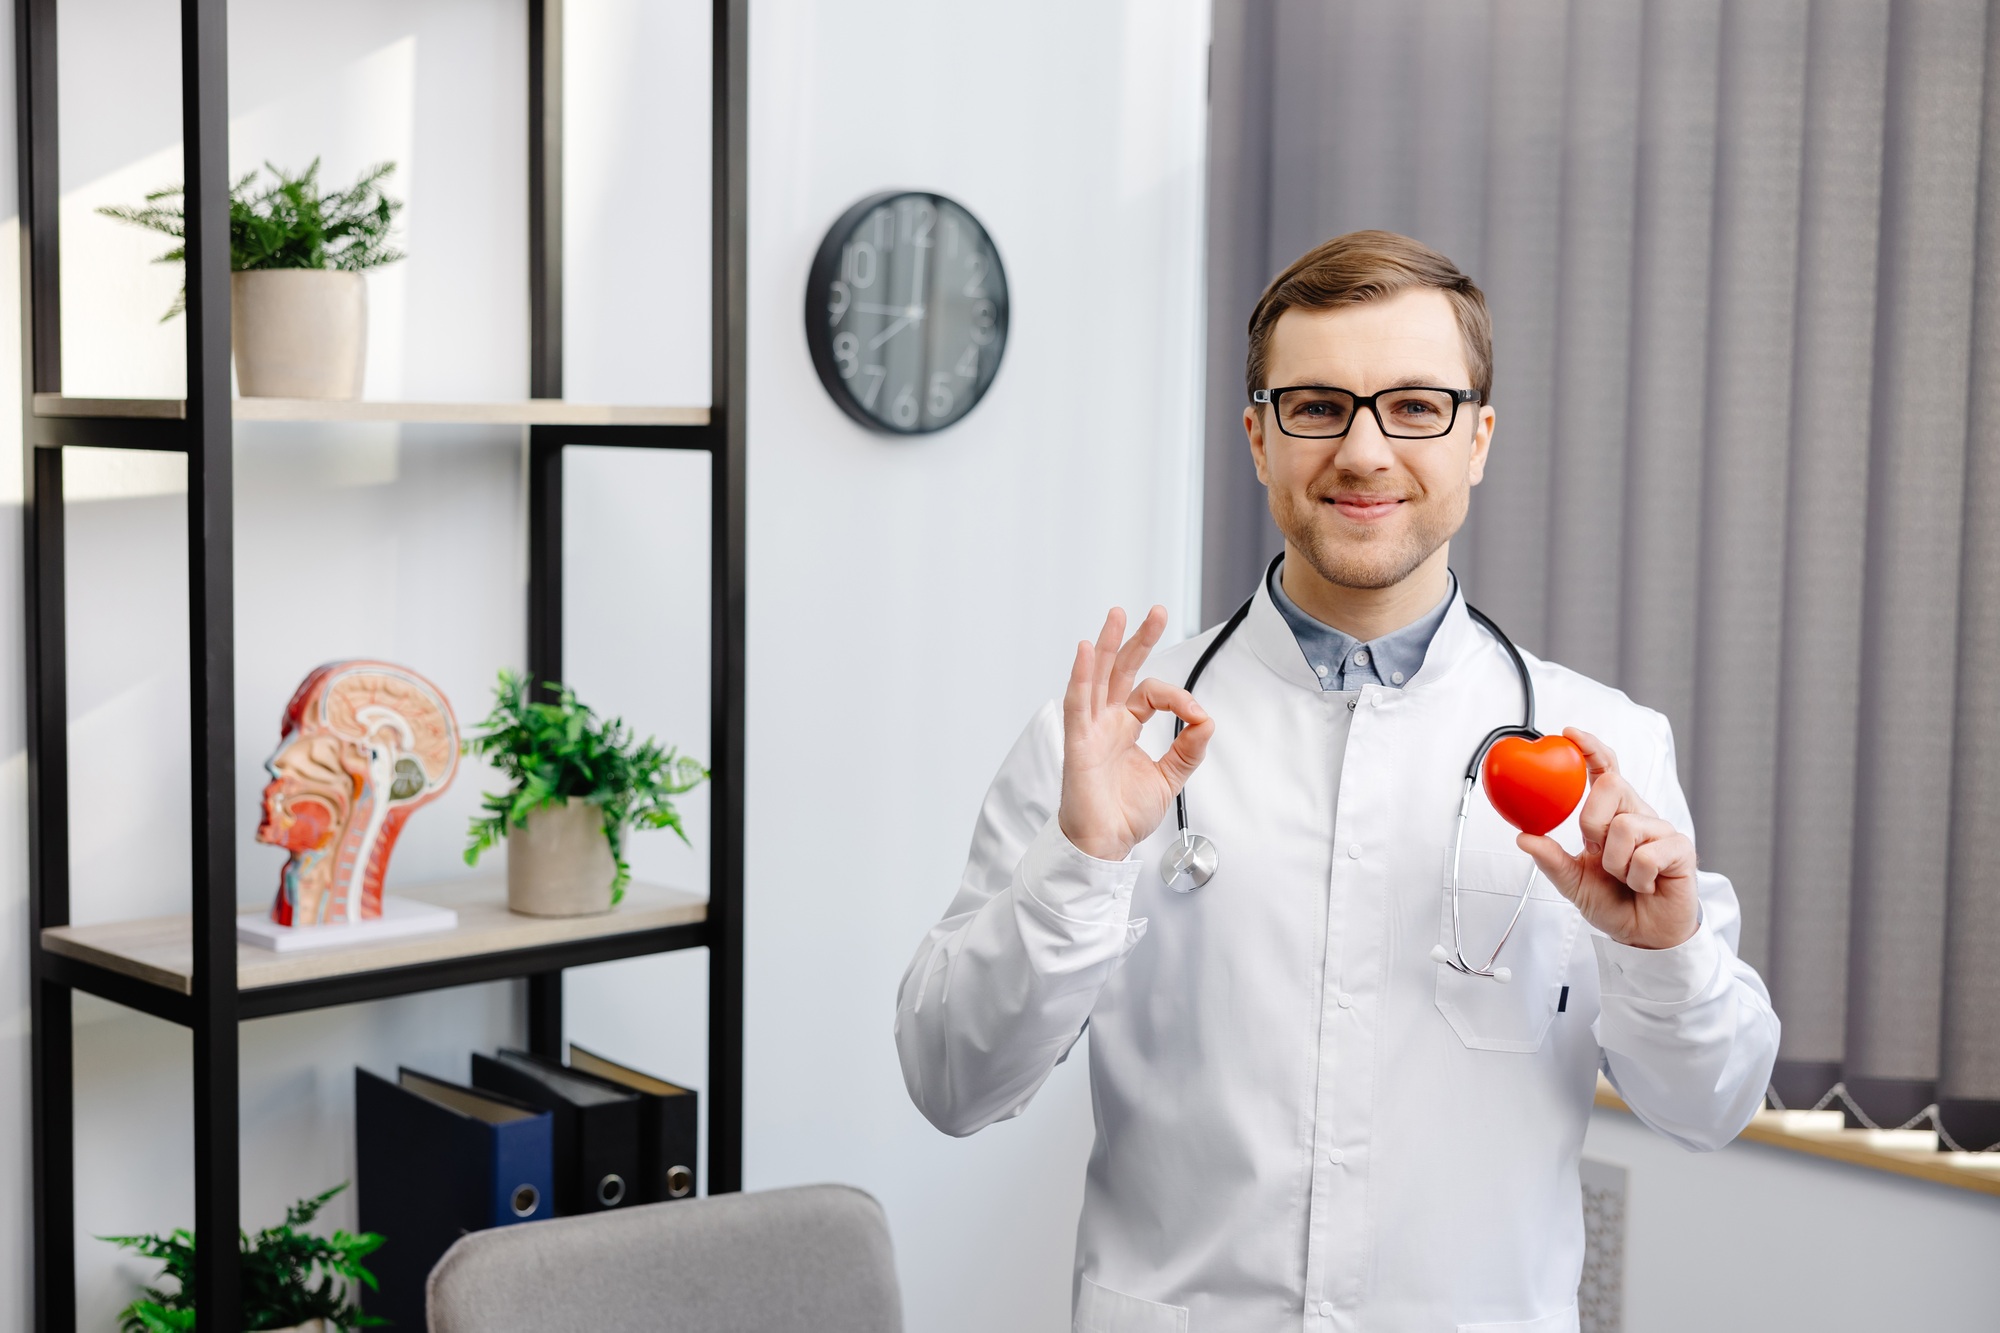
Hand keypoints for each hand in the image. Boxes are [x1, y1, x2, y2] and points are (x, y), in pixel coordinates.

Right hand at [1057, 606, 1214, 860]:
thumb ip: (1188, 748)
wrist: (1105, 845)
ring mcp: (1089, 729)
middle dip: (1138, 639)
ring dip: (1107, 645)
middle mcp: (1106, 722)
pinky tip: (1087, 651)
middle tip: (1156, 612)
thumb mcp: (1170, 777)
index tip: (1196, 714)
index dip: (1177, 696)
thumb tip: (1206, 718)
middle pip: (1121, 670)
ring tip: (1117, 615)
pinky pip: (1077, 703)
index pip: (1150, 693)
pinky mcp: (1078, 743)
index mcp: (1124, 726)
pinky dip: (1081, 676)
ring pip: (1097, 677)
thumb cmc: (1124, 814)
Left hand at [1516, 728, 1700, 949]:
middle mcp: (1638, 815)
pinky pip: (1646, 855)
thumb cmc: (1613, 902)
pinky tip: (1646, 885)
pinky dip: (1637, 877)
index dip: (1591, 749)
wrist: (1644, 936)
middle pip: (1611, 785)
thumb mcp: (1572, 881)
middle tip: (1598, 850)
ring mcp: (1662, 831)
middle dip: (1593, 821)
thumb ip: (1550, 859)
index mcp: (1613, 815)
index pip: (1605, 771)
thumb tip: (1523, 837)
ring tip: (1625, 878)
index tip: (1569, 733)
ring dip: (1615, 863)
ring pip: (1625, 827)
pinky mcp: (1681, 850)